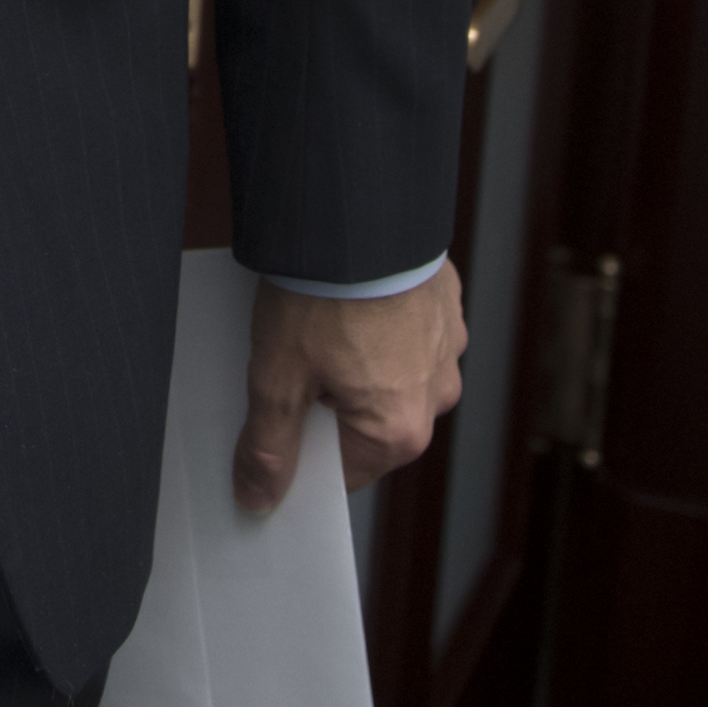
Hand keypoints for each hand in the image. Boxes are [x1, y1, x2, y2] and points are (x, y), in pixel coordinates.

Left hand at [235, 270, 463, 514]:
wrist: (361, 209)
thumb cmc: (322, 294)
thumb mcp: (279, 375)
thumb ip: (270, 445)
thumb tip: (259, 499)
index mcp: (400, 430)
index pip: (343, 472)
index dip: (301, 454)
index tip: (272, 432)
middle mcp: (437, 396)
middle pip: (369, 423)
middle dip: (326, 402)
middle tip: (287, 365)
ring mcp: (448, 347)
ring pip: (390, 375)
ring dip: (355, 361)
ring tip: (313, 325)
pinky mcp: (446, 304)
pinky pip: (407, 333)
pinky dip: (378, 326)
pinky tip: (344, 300)